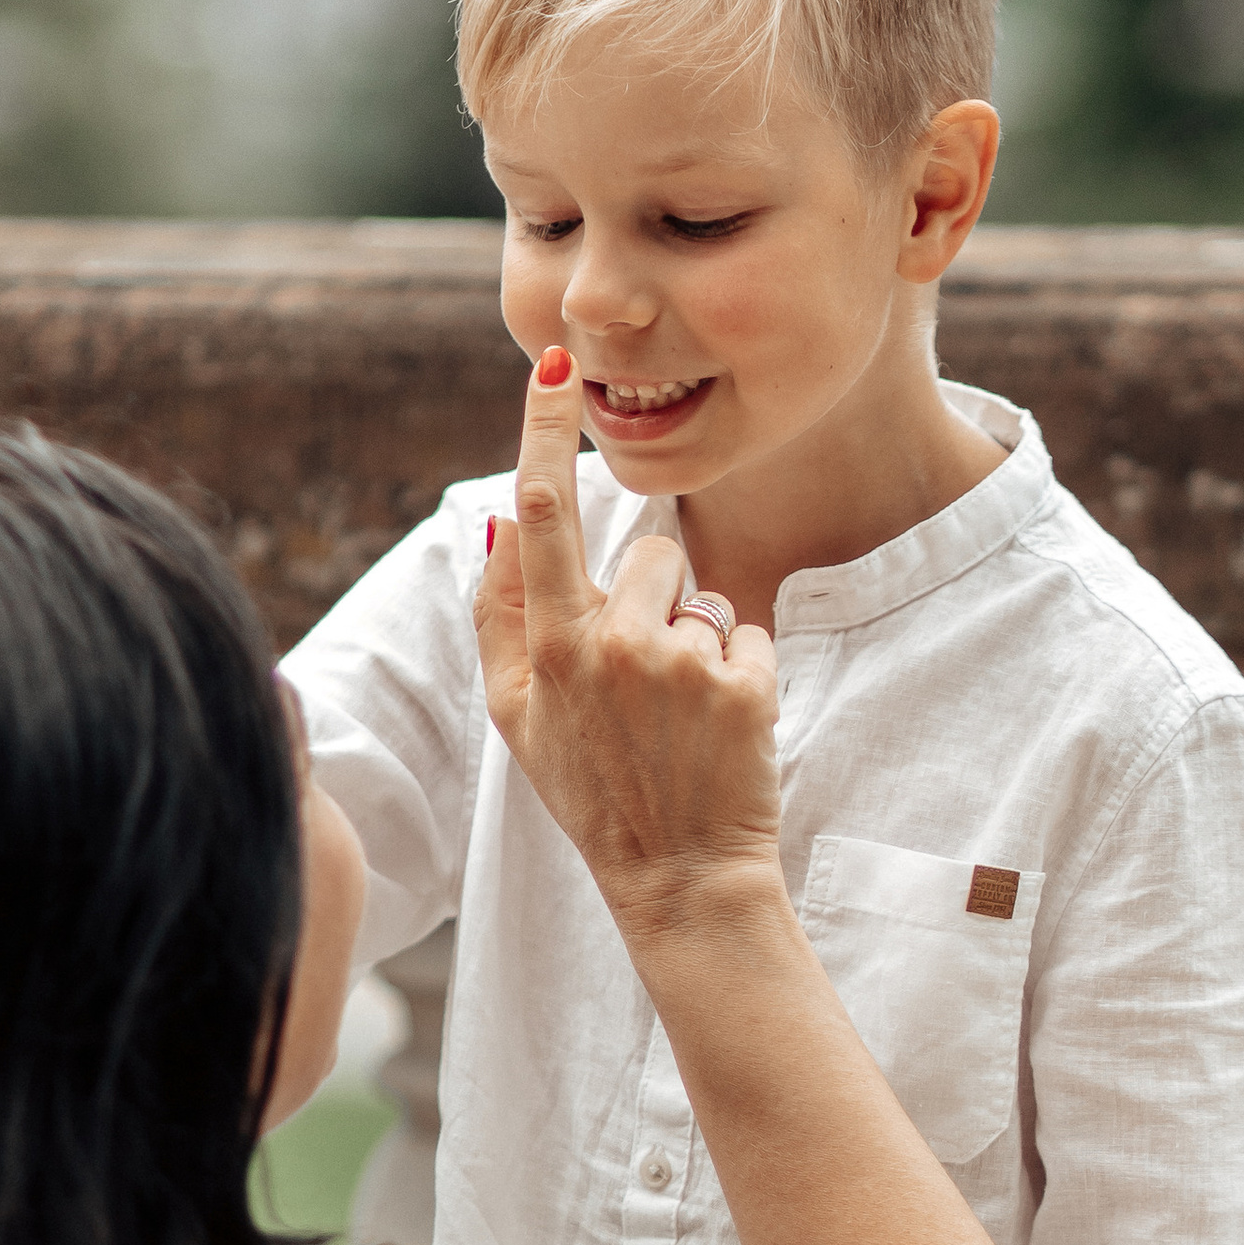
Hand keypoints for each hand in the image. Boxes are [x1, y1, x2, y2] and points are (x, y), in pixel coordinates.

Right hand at [474, 345, 782, 934]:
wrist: (681, 880)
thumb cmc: (594, 794)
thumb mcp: (519, 717)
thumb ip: (501, 618)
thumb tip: (497, 522)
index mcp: (548, 650)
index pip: (540, 512)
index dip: (546, 431)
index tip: (557, 365)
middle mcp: (609, 647)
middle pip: (646, 556)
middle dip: (655, 599)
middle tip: (645, 688)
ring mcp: (679, 666)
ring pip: (699, 596)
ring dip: (697, 639)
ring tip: (681, 716)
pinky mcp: (743, 685)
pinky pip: (746, 635)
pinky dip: (741, 674)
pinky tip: (720, 732)